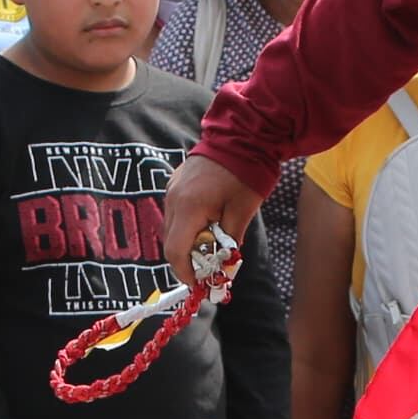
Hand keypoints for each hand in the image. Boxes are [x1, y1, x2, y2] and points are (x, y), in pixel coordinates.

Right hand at [158, 153, 264, 309]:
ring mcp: (171, 189)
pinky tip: (207, 226)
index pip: (176, 251)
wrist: (243, 134)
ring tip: (211, 247)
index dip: (186, 273)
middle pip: (170, 243)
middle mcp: (173, 199)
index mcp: (189, 207)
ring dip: (188, 243)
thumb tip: (222, 267)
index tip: (199, 284)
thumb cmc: (247, 173)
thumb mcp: (242, 212)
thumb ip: (229, 242)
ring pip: (171, 229)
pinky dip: (187, 227)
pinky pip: (175, 214)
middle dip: (188, 261)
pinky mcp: (174, 183)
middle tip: (209, 270)